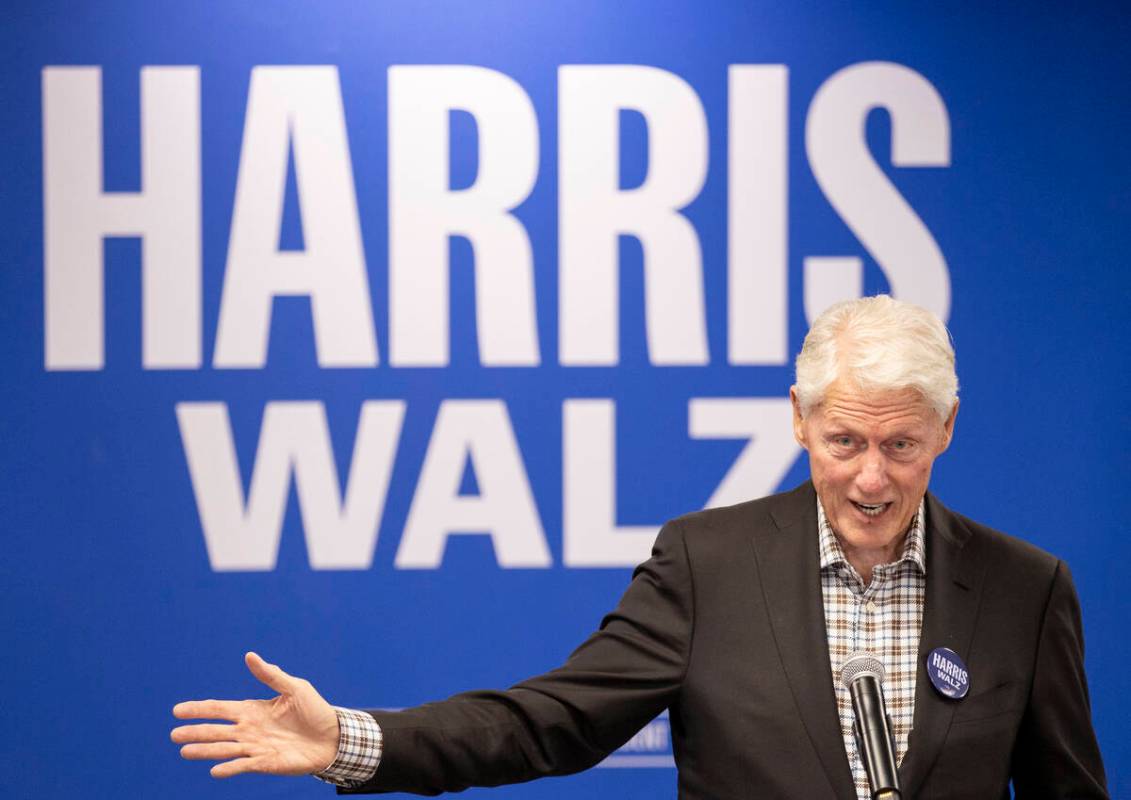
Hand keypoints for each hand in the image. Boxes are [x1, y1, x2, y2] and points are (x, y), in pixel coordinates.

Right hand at [171, 652, 339, 777]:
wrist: (333, 736)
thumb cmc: (314, 711)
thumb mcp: (294, 687)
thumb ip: (271, 675)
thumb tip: (250, 656)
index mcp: (253, 710)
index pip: (220, 709)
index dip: (199, 709)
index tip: (177, 710)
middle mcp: (249, 730)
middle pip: (216, 731)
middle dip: (195, 732)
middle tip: (173, 735)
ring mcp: (255, 747)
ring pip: (224, 749)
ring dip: (205, 751)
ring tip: (184, 751)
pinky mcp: (265, 763)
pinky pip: (243, 765)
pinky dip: (229, 767)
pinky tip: (215, 770)